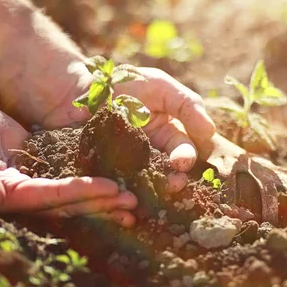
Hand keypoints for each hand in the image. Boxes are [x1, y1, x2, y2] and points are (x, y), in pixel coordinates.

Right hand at [0, 97, 136, 226]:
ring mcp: (36, 176)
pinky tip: (118, 172)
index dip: (82, 192)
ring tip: (133, 199)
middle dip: (102, 203)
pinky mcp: (43, 159)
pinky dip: (94, 173)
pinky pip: (73, 168)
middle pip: (69, 201)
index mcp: (8, 192)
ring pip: (75, 190)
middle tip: (133, 202)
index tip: (112, 189)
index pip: (51, 196)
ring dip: (103, 196)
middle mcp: (26, 191)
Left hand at [43, 65, 215, 189]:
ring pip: (146, 185)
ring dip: (153, 193)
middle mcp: (152, 155)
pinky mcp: (103, 175)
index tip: (183, 162)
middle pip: (168, 174)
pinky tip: (124, 202)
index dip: (187, 158)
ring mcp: (127, 167)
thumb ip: (188, 105)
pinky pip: (115, 188)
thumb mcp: (161, 87)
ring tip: (154, 198)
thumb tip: (211, 132)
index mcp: (168, 135)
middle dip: (175, 181)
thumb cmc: (122, 83)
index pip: (184, 150)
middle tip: (174, 185)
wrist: (75, 89)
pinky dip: (120, 196)